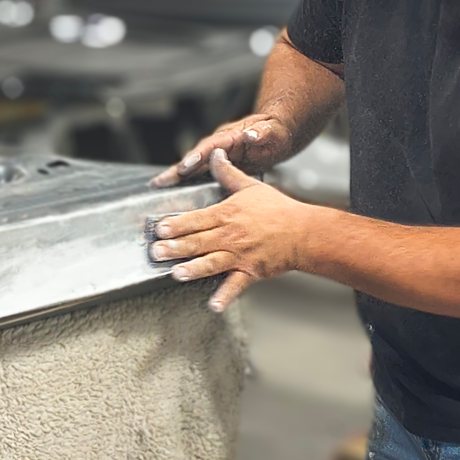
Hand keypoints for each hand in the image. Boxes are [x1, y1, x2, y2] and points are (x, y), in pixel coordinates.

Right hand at [150, 113, 291, 187]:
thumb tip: (250, 135)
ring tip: (157, 187)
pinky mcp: (216, 165)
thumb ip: (262, 133)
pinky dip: (184, 182)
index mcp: (229, 136)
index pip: (210, 146)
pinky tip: (172, 193)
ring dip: (175, 177)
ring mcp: (215, 155)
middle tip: (159, 182)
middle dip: (177, 170)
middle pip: (194, 157)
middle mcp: (217, 145)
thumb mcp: (273, 131)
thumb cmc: (275, 132)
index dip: (196, 156)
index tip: (185, 166)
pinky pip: (198, 174)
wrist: (275, 134)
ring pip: (192, 167)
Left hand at [150, 149, 311, 310]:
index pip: (196, 219)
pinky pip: (235, 285)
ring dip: (193, 269)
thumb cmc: (278, 210)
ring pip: (211, 263)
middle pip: (198, 241)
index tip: (159, 228)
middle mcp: (230, 235)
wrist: (304, 232)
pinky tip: (213, 305)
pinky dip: (225, 296)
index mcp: (227, 214)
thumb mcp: (250, 187)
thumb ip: (227, 173)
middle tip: (155, 251)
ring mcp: (240, 255)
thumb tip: (215, 154)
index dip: (176, 224)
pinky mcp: (250, 271)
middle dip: (175, 247)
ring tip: (175, 274)